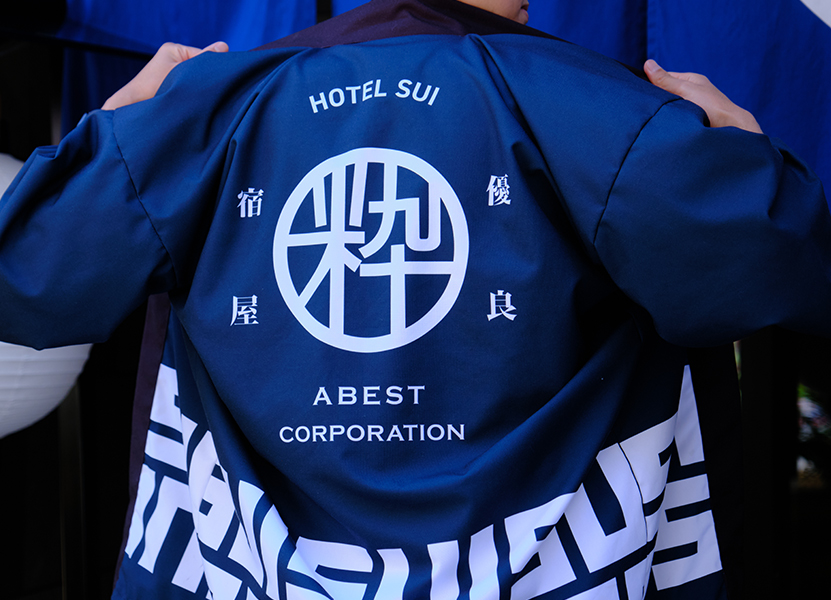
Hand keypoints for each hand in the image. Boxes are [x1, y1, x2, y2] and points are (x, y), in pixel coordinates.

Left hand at [102, 41, 228, 109]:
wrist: (133, 107)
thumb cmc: (153, 88)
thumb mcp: (183, 73)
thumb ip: (203, 60)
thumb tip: (224, 46)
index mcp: (174, 49)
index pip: (203, 55)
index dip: (212, 67)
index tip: (219, 80)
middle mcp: (172, 59)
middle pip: (200, 66)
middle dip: (205, 77)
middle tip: (209, 90)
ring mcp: (172, 72)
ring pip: (195, 78)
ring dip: (198, 87)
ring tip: (198, 96)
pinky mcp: (172, 86)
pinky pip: (189, 87)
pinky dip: (193, 94)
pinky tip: (194, 101)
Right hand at [644, 59, 761, 133]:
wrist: (731, 128)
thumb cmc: (712, 106)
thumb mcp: (684, 89)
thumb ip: (665, 80)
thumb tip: (648, 63)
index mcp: (692, 80)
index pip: (665, 77)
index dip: (652, 83)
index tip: (640, 91)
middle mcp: (693, 92)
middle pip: (668, 92)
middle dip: (657, 98)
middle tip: (646, 105)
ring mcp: (693, 106)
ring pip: (671, 106)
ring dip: (664, 111)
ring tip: (655, 116)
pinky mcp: (693, 120)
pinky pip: (676, 118)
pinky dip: (670, 121)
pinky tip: (664, 125)